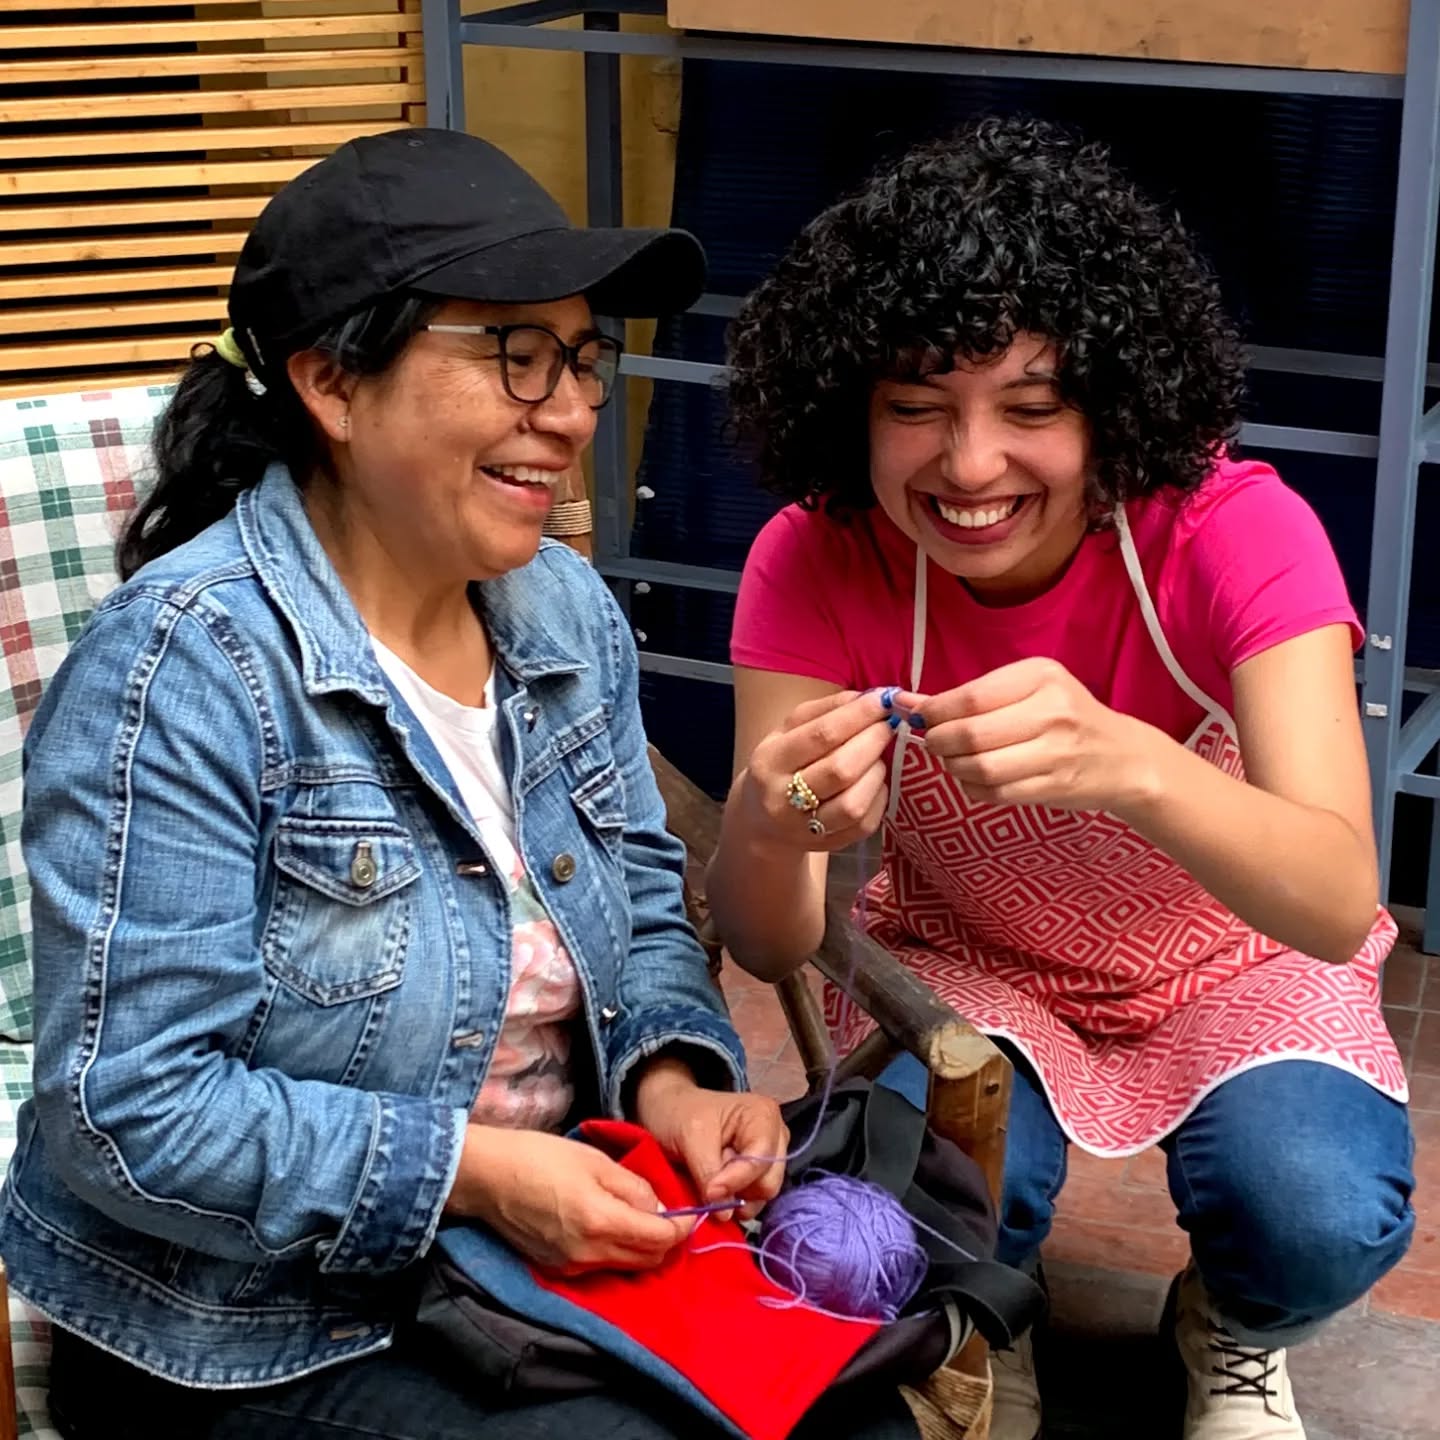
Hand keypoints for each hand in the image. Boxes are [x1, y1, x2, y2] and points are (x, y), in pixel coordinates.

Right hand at [447, 1125, 690, 1274]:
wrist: (488, 1177)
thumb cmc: (541, 1158)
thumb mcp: (595, 1161)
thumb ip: (633, 1188)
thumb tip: (660, 1209)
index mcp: (601, 1222)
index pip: (659, 1239)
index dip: (681, 1228)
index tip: (688, 1214)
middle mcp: (589, 1254)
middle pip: (647, 1260)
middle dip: (665, 1242)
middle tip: (669, 1217)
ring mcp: (571, 1267)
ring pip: (625, 1266)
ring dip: (641, 1248)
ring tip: (641, 1219)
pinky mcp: (556, 1269)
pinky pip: (600, 1266)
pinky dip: (615, 1252)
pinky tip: (611, 1228)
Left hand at [632, 1058, 788, 1220]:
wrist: (666, 1114)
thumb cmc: (678, 1114)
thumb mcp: (689, 1137)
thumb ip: (708, 1171)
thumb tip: (724, 1212)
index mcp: (764, 1116)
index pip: (761, 1160)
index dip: (736, 1180)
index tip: (709, 1192)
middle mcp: (775, 1138)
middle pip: (768, 1183)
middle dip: (736, 1189)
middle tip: (707, 1178)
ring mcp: (768, 1160)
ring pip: (760, 1198)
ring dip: (732, 1198)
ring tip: (708, 1177)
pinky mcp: (756, 1178)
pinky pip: (751, 1204)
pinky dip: (730, 1202)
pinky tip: (713, 1185)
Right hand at [739, 689, 900, 852]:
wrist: (761, 822)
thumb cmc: (781, 764)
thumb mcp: (788, 730)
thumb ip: (825, 710)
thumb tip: (870, 697)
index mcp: (770, 761)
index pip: (821, 736)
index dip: (858, 716)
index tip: (884, 701)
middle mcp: (783, 799)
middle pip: (840, 770)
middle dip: (872, 741)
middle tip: (888, 725)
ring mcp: (806, 828)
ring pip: (854, 803)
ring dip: (876, 773)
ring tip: (877, 756)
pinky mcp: (830, 845)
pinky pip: (865, 823)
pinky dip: (879, 797)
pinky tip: (874, 782)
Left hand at [904, 658, 1158, 812]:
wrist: (1123, 757)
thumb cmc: (1065, 716)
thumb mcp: (1028, 689)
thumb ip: (971, 695)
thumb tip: (906, 702)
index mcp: (1041, 677)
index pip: (970, 697)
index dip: (934, 712)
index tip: (920, 718)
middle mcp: (1051, 712)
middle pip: (970, 734)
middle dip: (939, 742)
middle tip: (934, 742)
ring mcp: (1056, 752)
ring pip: (980, 767)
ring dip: (953, 766)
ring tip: (954, 759)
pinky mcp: (1055, 786)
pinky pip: (995, 792)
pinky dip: (972, 788)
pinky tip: (974, 778)